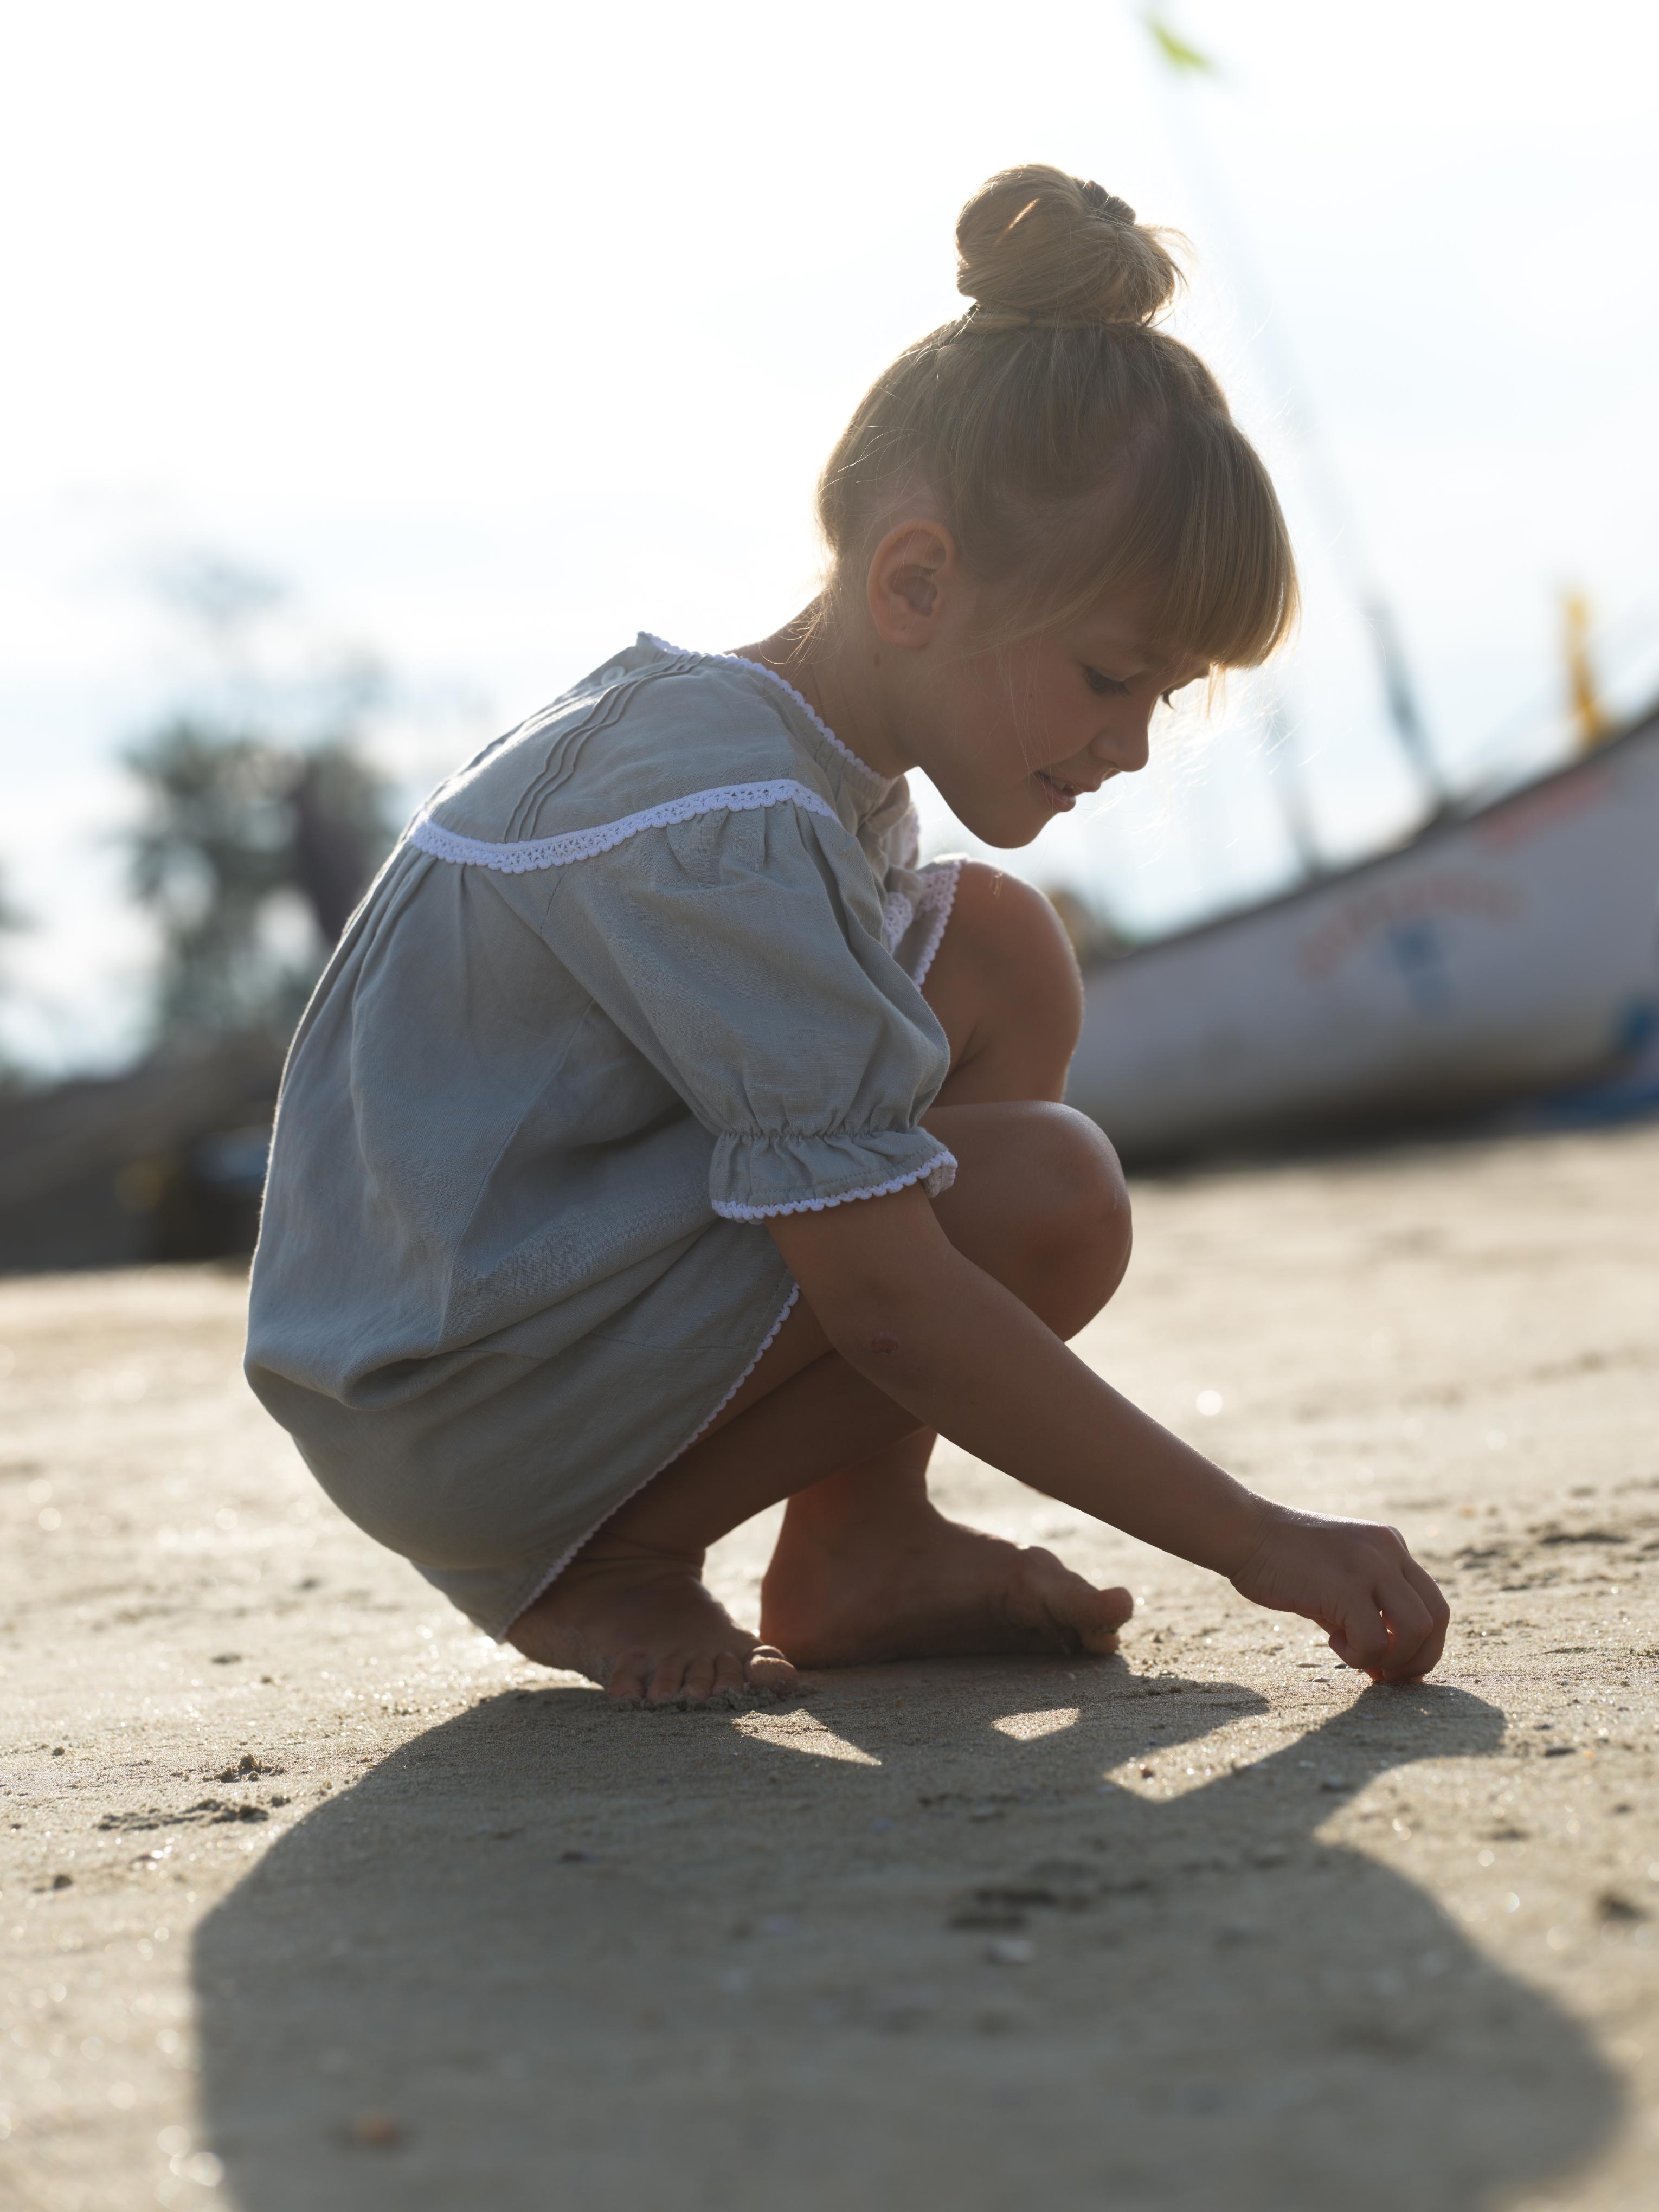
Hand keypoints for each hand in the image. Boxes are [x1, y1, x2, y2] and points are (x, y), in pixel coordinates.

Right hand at [1228, 1505, 1449, 1683]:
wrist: (1243, 1532)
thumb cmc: (1280, 1560)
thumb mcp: (1334, 1583)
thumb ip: (1363, 1617)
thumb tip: (1382, 1668)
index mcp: (1390, 1546)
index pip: (1432, 1601)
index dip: (1422, 1643)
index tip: (1392, 1665)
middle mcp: (1389, 1551)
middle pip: (1437, 1616)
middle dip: (1419, 1658)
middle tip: (1385, 1675)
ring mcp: (1370, 1565)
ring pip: (1417, 1629)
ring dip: (1393, 1658)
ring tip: (1355, 1655)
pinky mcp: (1346, 1583)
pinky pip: (1375, 1639)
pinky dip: (1358, 1654)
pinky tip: (1331, 1641)